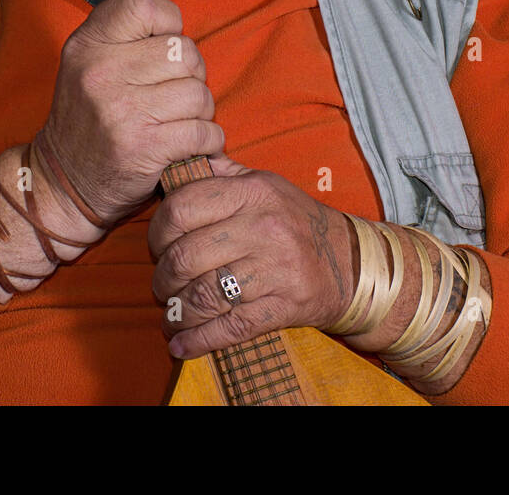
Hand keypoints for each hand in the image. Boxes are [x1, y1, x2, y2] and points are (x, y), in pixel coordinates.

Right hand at [34, 0, 224, 231]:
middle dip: (191, 75)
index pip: (143, 4)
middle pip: (184, 51)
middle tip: (175, 94)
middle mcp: (100, 72)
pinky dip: (207, 140)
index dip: (168, 22)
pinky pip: (204, 131)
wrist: (63, 184)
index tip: (163, 46)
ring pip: (199, 93)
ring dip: (201, 112)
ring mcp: (121, 110)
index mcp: (87, 45)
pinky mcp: (143, 147)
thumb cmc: (90, 119)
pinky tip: (189, 144)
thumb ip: (127, 37)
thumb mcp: (88, 66)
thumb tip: (179, 26)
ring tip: (179, 120)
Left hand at [147, 161, 355, 357]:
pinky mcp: (284, 306)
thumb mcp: (266, 184)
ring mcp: (275, 269)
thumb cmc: (296, 221)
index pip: (182, 209)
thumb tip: (181, 163)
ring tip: (172, 315)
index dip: (157, 233)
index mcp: (253, 192)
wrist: (351, 262)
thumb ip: (223, 174)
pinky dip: (198, 341)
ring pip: (202, 296)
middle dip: (163, 279)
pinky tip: (182, 345)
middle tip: (163, 286)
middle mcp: (263, 227)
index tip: (158, 247)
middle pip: (185, 257)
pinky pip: (229, 328)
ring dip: (177, 313)